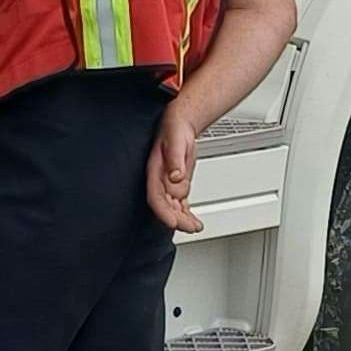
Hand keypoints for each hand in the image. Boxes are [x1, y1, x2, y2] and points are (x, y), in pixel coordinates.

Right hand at [144, 107, 202, 233]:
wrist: (179, 123)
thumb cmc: (174, 129)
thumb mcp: (176, 140)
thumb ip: (175, 158)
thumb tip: (175, 176)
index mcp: (154, 170)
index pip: (155, 196)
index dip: (162, 211)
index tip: (172, 222)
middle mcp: (159, 180)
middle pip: (165, 206)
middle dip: (177, 220)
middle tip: (190, 227)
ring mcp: (168, 184)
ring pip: (173, 208)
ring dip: (183, 220)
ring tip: (195, 227)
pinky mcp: (177, 184)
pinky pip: (179, 203)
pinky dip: (186, 214)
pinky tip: (193, 222)